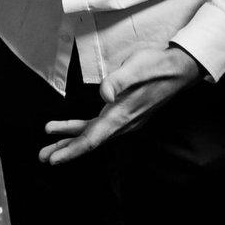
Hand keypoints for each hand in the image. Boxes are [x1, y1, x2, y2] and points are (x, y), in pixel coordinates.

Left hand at [39, 44, 200, 163]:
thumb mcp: (135, 68)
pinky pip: (101, 127)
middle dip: (66, 149)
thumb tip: (103, 94)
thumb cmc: (156, 65)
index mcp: (121, 114)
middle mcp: (124, 122)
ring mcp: (127, 120)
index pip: (92, 138)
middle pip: (90, 141)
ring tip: (52, 146)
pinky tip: (74, 130)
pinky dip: (84, 130)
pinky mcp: (128, 114)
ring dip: (72, 140)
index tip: (53, 159)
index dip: (72, 150)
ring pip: (94, 134)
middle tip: (43, 157)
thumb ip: (117, 81)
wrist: (180, 67)